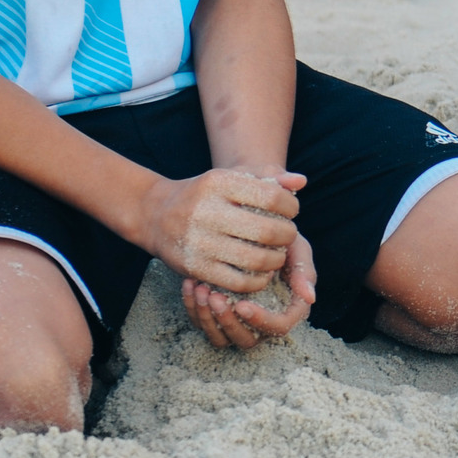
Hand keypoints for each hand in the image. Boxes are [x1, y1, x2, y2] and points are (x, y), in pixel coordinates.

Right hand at [140, 168, 303, 292]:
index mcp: (219, 183)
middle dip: (287, 235)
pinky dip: (258, 280)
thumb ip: (268, 176)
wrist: (157, 215)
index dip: (290, 206)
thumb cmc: (205, 195)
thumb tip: (301, 182)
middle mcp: (207, 212)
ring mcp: (200, 242)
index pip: (272, 196)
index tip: (290, 211)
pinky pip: (239, 282)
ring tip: (277, 254)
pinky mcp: (196, 268)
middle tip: (287, 235)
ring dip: (276, 260)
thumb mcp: (231, 176)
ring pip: (256, 260)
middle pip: (267, 231)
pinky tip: (261, 272)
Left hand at [182, 231, 317, 348]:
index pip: (278, 327)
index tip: (242, 304)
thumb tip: (309, 298)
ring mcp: (238, 320)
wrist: (251, 228)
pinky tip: (190, 284)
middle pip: (247, 340)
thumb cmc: (279, 239)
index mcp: (286, 309)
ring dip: (208, 319)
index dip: (261, 320)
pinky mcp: (217, 314)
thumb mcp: (297, 248)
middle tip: (215, 297)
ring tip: (200, 290)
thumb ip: (304, 270)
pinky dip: (193, 308)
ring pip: (221, 338)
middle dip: (228, 322)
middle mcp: (262, 321)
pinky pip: (202, 324)